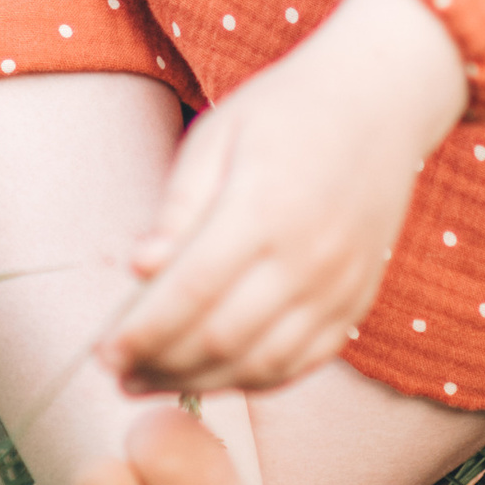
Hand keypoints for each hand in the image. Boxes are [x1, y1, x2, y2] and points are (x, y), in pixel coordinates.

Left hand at [102, 0, 470, 394]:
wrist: (381, 101)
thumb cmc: (285, 111)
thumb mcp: (217, 135)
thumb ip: (179, 207)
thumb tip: (140, 270)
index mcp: (265, 208)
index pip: (192, 292)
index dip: (142, 332)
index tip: (103, 353)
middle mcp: (309, 256)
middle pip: (224, 338)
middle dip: (161, 366)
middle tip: (116, 375)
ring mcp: (340, 285)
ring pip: (263, 363)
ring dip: (202, 383)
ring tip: (152, 384)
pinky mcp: (358, 300)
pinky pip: (304, 362)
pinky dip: (255, 380)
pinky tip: (213, 375)